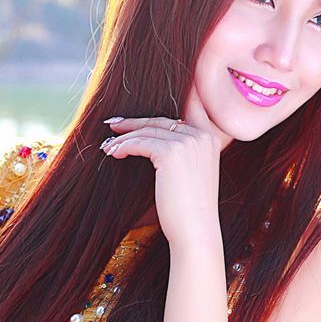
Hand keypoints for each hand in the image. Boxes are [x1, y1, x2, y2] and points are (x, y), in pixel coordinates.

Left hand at [101, 96, 219, 246]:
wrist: (196, 230)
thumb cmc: (191, 208)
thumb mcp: (194, 173)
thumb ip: (183, 151)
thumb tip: (154, 137)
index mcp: (211, 138)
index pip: (192, 106)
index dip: (178, 93)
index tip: (164, 91)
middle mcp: (202, 136)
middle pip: (161, 120)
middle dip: (135, 123)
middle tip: (115, 126)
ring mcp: (188, 142)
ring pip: (148, 131)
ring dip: (124, 138)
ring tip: (109, 146)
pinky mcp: (171, 153)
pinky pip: (140, 143)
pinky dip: (123, 147)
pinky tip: (113, 153)